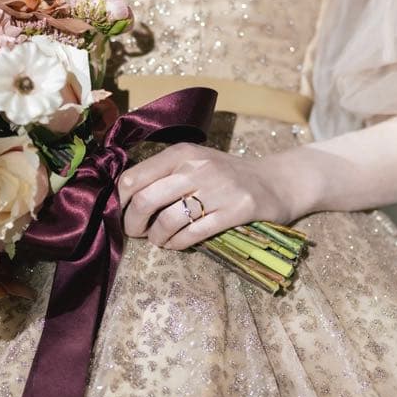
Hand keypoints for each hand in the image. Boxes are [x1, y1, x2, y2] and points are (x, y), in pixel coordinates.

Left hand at [116, 143, 294, 249]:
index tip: (123, 213)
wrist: (275, 181)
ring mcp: (217, 190)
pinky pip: (192, 234)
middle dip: (134, 223)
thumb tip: (124, 195)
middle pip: (146, 201)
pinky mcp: (234, 212)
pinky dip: (177, 244)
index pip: (134, 177)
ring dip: (156, 237)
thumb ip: (163, 172)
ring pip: (167, 221)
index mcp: (182, 153)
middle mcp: (197, 167)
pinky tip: (176, 244)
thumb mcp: (194, 161)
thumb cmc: (226, 174)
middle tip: (136, 232)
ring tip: (158, 240)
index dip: (121, 201)